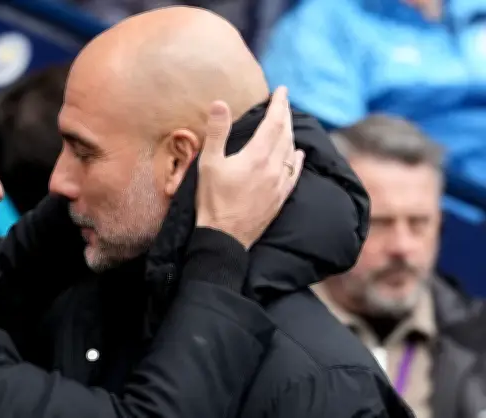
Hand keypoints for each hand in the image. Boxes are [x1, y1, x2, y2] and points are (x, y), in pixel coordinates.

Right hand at [195, 86, 304, 248]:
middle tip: (284, 101)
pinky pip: (295, 173)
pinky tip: (299, 155)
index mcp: (257, 156)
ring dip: (290, 134)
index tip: (282, 90)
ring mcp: (279, 184)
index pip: (274, 122)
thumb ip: (217, 132)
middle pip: (286, 134)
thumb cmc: (213, 200)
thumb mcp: (209, 163)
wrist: (226, 237)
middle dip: (285, 115)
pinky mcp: (280, 198)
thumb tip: (220, 103)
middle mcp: (274, 168)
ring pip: (291, 152)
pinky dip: (297, 159)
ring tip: (287, 124)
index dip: (279, 104)